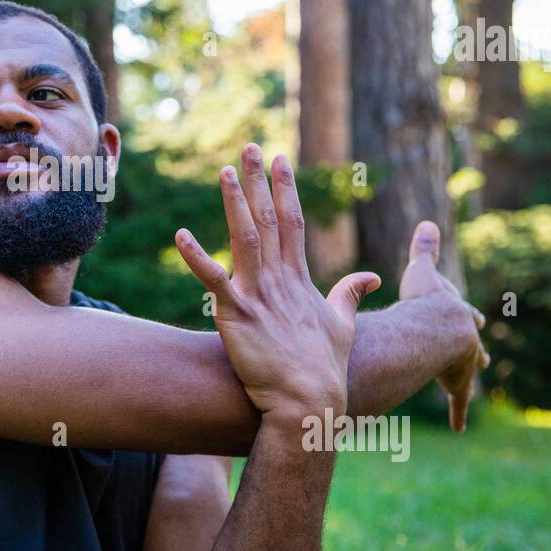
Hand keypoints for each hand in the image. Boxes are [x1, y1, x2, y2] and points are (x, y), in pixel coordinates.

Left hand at [175, 144, 380, 419]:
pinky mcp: (236, 316)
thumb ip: (349, 295)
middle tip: (250, 147)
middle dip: (260, 182)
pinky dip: (196, 258)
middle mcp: (280, 281)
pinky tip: (180, 235)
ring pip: (245, 239)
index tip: (280, 159)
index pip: (292, 222)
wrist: (309, 404)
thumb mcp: (342, 326)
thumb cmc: (325, 370)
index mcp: (300, 279)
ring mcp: (258, 296)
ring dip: (235, 204)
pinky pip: (212, 282)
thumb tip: (369, 276)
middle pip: (269, 220)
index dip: (285, 189)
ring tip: (226, 172)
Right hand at [398, 220, 489, 432]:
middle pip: (473, 344)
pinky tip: (460, 428)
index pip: (466, 316)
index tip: (469, 319)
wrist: (437, 329)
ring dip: (465, 377)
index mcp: (459, 316)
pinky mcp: (458, 384)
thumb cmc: (425, 302)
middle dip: (472, 348)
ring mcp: (465, 363)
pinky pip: (459, 402)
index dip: (465, 317)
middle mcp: (467, 340)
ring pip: (468, 371)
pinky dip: (459, 413)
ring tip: (464, 383)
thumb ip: (425, 249)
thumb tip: (427, 220)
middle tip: (476, 354)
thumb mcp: (424, 272)